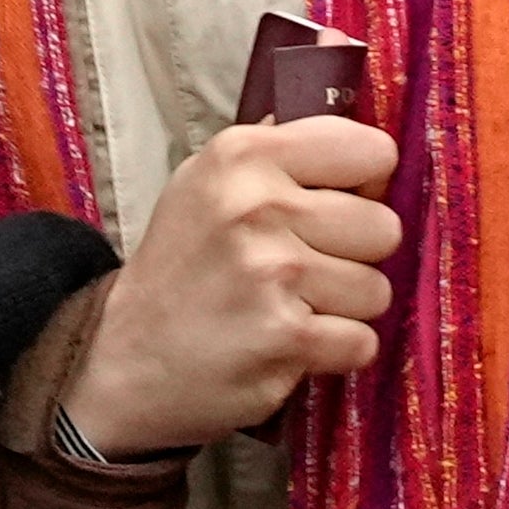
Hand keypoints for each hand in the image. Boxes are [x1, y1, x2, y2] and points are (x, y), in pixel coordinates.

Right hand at [64, 114, 400, 455]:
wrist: (123, 360)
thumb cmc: (183, 267)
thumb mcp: (209, 183)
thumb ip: (283, 155)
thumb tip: (364, 147)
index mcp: (243, 154)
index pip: (373, 151)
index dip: (366, 186)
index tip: (333, 207)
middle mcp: (257, 205)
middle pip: (385, 227)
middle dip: (355, 256)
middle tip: (301, 270)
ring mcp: (273, 273)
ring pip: (377, 289)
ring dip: (344, 309)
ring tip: (290, 308)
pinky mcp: (286, 337)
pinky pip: (363, 342)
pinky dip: (334, 353)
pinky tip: (289, 344)